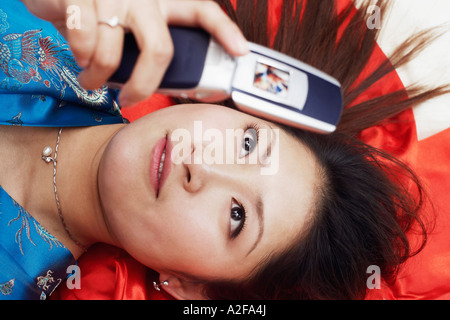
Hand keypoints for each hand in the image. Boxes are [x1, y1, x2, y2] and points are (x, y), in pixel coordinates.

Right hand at [22, 0, 248, 106]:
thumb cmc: (103, 11)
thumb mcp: (135, 23)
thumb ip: (152, 43)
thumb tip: (169, 83)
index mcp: (165, 0)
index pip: (202, 11)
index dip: (223, 31)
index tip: (240, 51)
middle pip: (159, 50)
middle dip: (144, 86)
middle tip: (131, 101)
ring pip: (113, 53)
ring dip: (98, 76)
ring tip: (92, 78)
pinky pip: (84, 40)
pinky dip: (81, 58)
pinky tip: (80, 57)